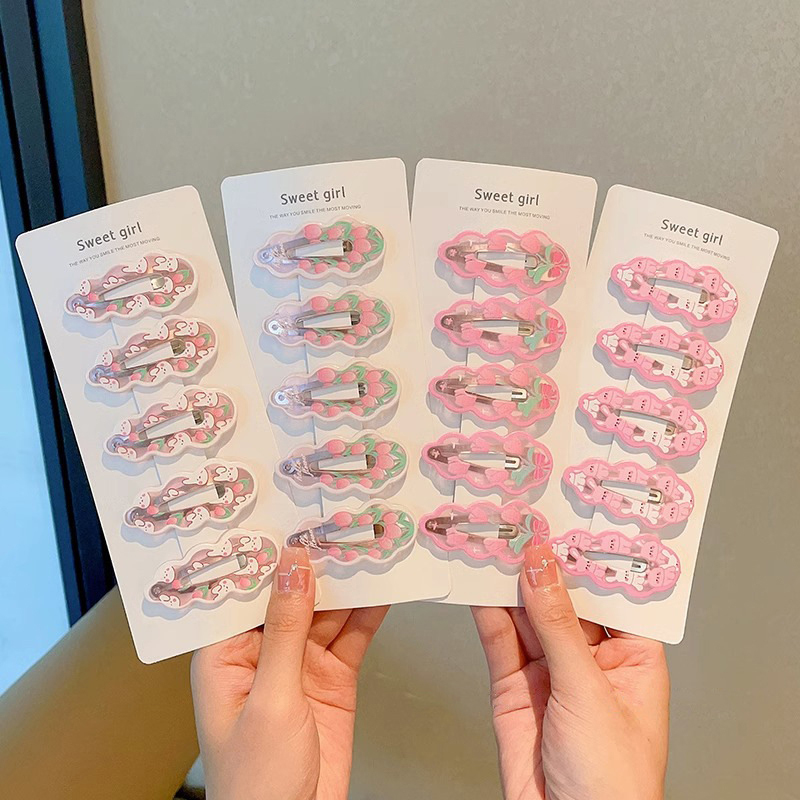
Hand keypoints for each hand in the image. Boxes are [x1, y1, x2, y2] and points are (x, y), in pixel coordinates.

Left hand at [192, 547, 388, 799]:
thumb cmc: (255, 784)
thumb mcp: (270, 698)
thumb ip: (285, 629)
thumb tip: (294, 566)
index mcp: (225, 653)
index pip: (244, 588)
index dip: (268, 552)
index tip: (291, 515)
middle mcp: (262, 652)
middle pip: (291, 593)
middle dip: (317, 561)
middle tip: (343, 522)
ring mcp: (300, 664)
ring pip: (326, 610)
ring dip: (347, 582)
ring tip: (369, 543)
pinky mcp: (333, 678)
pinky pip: (352, 635)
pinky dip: (369, 612)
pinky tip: (383, 587)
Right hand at [472, 542, 668, 799]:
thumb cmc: (613, 783)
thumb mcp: (588, 691)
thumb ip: (558, 623)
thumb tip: (541, 563)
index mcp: (632, 656)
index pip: (612, 591)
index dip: (590, 553)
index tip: (568, 514)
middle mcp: (591, 658)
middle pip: (564, 596)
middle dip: (544, 560)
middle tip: (521, 517)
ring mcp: (550, 670)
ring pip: (528, 612)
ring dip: (510, 578)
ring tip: (493, 537)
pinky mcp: (514, 684)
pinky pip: (500, 638)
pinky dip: (486, 609)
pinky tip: (478, 581)